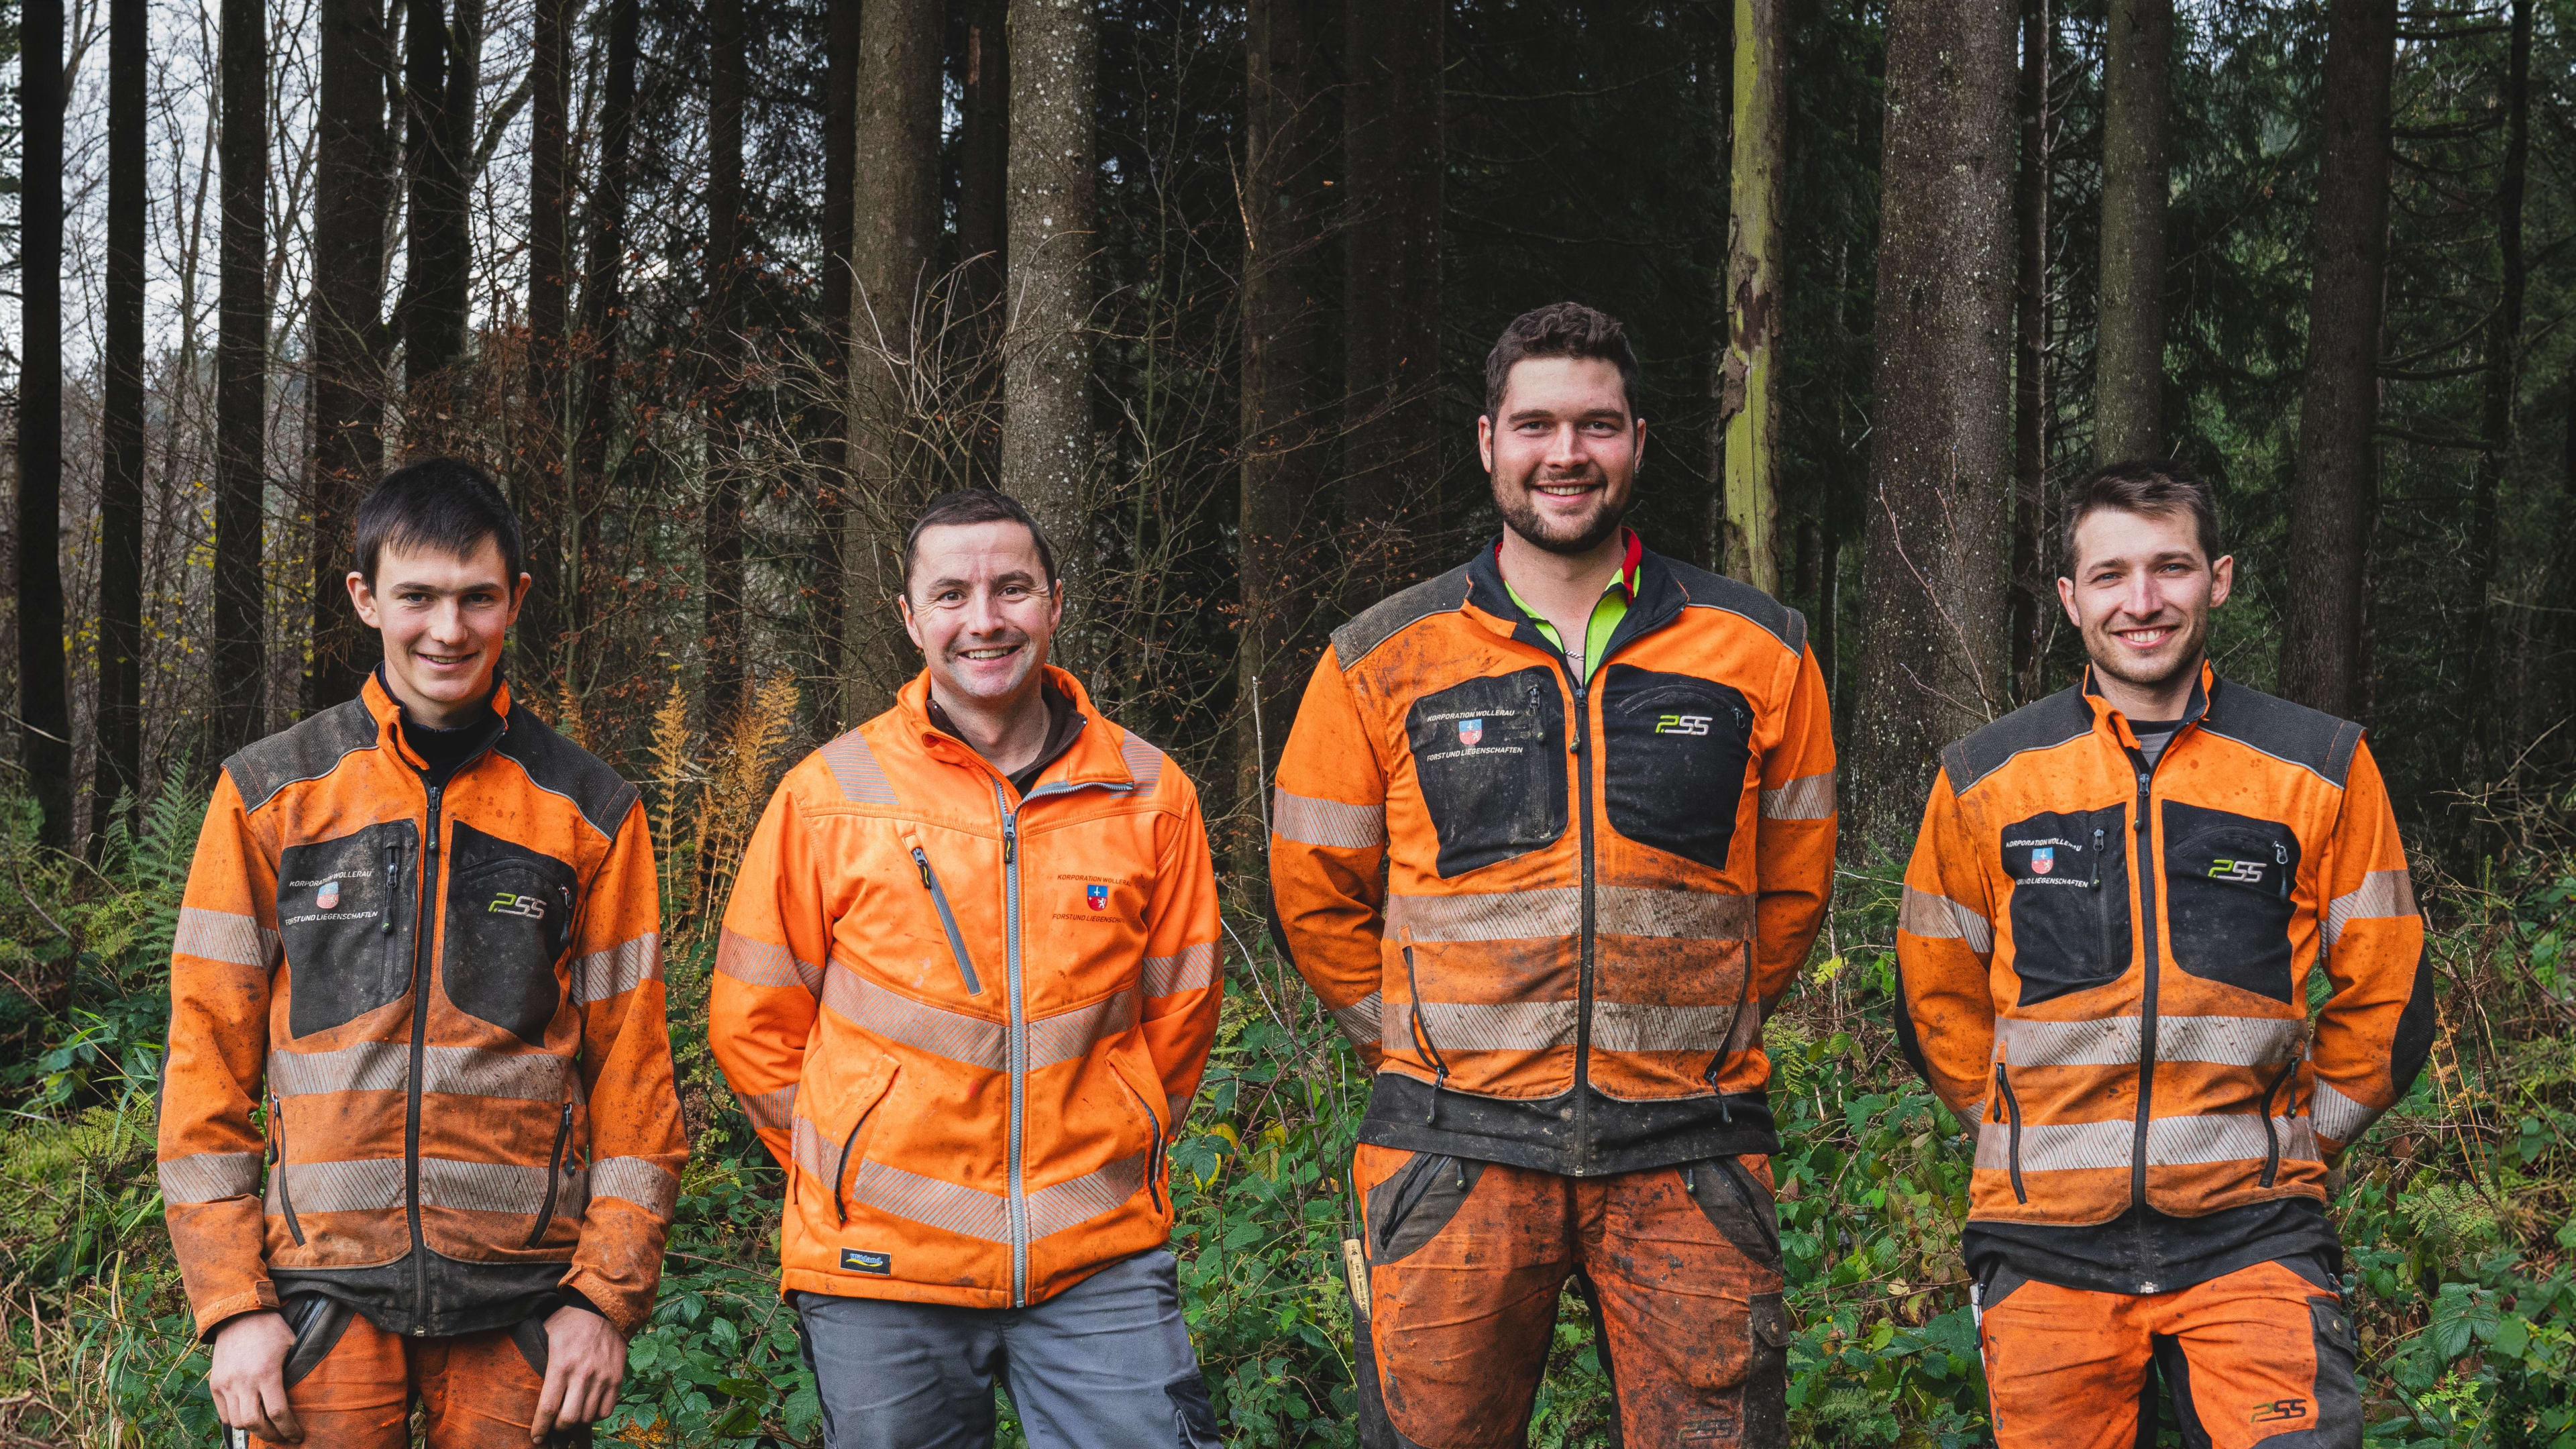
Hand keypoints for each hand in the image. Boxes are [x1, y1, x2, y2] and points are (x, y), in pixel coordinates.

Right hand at [208, 1310, 304, 1443]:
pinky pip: (224, 1414)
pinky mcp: (215, 1384)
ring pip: (238, 1422)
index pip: (278, 1412)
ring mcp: (226, 1384)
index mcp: (267, 1373)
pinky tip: (250, 1418)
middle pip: (255, 1423)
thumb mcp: (292, 1345)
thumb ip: (294, 1371)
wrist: (239, 1314)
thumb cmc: (271, 1328)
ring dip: (254, 1430)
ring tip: (267, 1429)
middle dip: (271, 1436)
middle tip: (282, 1438)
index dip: (289, 1429)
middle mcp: (244, 1382)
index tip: (297, 1436)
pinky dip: (237, 1422)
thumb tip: (304, 1395)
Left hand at [530, 1304, 625, 1439]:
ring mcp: (602, 1377)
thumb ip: (535, 1359)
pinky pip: (606, 1411)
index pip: (547, 1407)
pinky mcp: (616, 1378)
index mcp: (561, 1365)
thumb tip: (515, 1378)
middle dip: (557, 1428)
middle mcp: (583, 1374)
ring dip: (576, 1422)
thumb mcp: (545, 1335)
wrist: (604, 1309)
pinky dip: (595, 1415)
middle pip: (568, 1419)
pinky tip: (587, 1407)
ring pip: (587, 1417)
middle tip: (553, 1424)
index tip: (535, 1438)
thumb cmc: (569, 1322)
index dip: (539, 1428)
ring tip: (569, 1414)